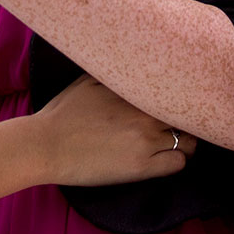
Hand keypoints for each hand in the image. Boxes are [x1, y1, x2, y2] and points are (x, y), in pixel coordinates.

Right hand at [32, 74, 193, 186]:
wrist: (45, 146)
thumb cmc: (62, 112)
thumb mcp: (89, 79)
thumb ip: (116, 73)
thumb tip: (133, 66)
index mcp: (135, 91)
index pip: (176, 91)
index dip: (178, 98)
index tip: (174, 104)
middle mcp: (145, 113)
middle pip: (186, 115)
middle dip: (184, 120)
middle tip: (176, 125)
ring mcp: (146, 141)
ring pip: (189, 141)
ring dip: (184, 141)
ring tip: (172, 143)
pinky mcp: (142, 167)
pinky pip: (178, 163)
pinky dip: (177, 161)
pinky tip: (164, 159)